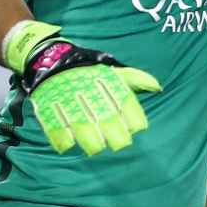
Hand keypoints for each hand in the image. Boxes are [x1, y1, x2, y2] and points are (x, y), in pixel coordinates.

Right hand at [17, 36, 161, 155]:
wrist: (52, 59)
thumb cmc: (90, 71)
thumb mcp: (113, 72)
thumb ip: (137, 79)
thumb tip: (158, 87)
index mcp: (106, 81)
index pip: (125, 102)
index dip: (134, 119)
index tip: (137, 128)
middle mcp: (88, 90)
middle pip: (105, 117)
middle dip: (115, 135)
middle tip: (119, 144)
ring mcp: (67, 99)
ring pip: (82, 125)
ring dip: (91, 140)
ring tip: (96, 148)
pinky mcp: (47, 106)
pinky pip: (55, 125)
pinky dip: (61, 138)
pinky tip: (67, 146)